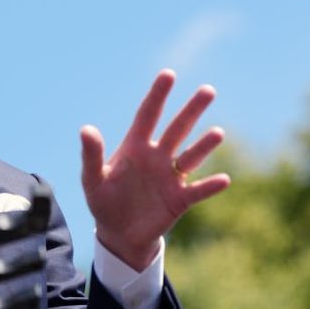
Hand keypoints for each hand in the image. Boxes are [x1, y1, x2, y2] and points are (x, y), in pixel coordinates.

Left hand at [81, 70, 229, 270]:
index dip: (157, 95)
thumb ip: (91, 155)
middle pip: (177, 129)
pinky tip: (223, 180)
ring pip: (191, 156)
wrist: (118, 234)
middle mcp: (157, 157)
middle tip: (208, 90)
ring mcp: (170, 177)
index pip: (148, 115)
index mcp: (135, 147)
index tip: (168, 74)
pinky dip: (210, 186)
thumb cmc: (103, 201)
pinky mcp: (180, 199)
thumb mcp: (92, 180)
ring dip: (204, 146)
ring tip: (217, 133)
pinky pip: (198, 191)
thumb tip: (86, 129)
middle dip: (191, 111)